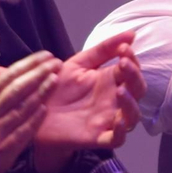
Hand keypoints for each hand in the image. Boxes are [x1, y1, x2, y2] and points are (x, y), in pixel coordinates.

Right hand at [0, 50, 59, 172]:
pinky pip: (22, 131)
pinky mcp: (4, 149)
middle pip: (17, 88)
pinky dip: (35, 119)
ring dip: (41, 92)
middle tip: (56, 63)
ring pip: (22, 107)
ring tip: (55, 79)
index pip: (8, 75)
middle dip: (38, 73)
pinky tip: (46, 108)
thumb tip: (5, 68)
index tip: (46, 55)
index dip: (28, 64)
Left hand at [33, 30, 144, 172]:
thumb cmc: (58, 88)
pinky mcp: (96, 137)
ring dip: (131, 104)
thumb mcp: (79, 63)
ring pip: (132, 116)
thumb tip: (131, 33)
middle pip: (137, 91)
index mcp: (109, 81)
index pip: (131, 70)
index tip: (123, 48)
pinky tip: (117, 121)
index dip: (132, 59)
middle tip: (124, 64)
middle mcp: (113, 100)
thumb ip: (103, 49)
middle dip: (135, 77)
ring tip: (120, 90)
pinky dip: (121, 132)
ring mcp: (107, 120)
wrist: (34, 112)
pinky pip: (116, 139)